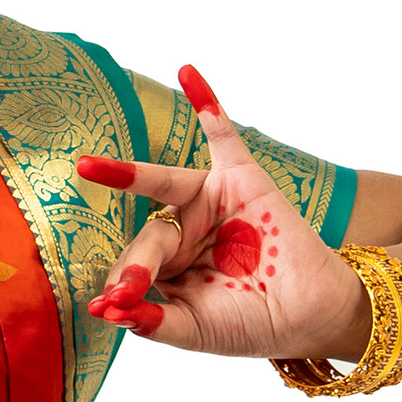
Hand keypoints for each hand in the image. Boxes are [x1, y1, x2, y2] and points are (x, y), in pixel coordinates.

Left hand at [69, 65, 370, 362]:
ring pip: (162, 185)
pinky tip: (186, 72)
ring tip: (91, 169)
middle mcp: (183, 228)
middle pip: (148, 235)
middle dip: (138, 265)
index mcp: (167, 265)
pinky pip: (221, 133)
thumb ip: (152, 321)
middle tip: (123, 292)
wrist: (310, 314)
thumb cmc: (251, 325)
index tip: (108, 307)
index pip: (133, 267)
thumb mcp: (193, 330)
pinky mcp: (241, 176)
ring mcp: (210, 200)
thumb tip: (104, 311)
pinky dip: (206, 101)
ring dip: (130, 176)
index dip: (123, 285)